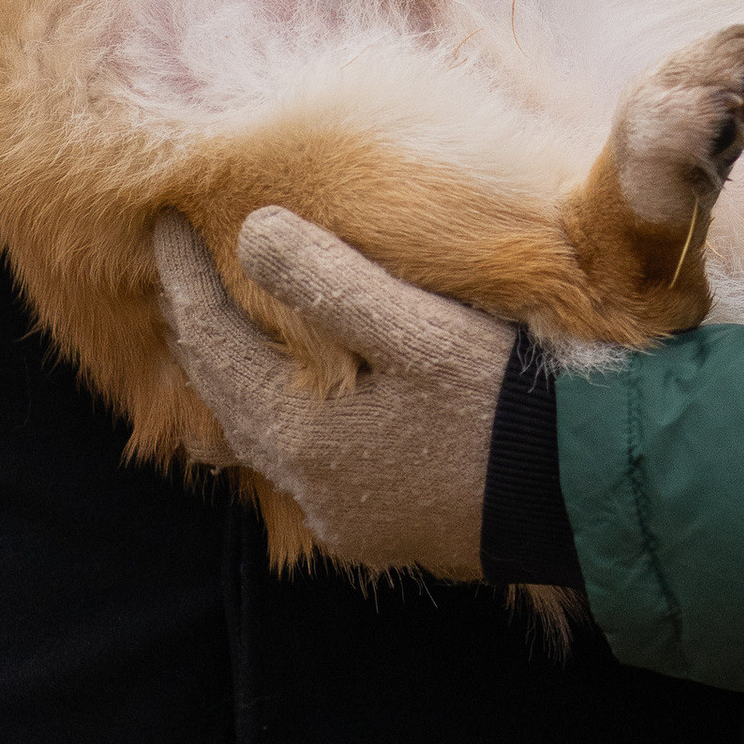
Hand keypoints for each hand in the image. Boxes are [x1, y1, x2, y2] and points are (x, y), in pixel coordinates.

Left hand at [154, 208, 509, 579]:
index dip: (183, 278)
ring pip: (259, 434)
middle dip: (199, 323)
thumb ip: (330, 282)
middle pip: (224, 394)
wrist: (580, 494)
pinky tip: (294, 395)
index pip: (209, 344)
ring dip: (238, 373)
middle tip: (182, 262)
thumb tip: (250, 231)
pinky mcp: (379, 525)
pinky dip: (281, 413)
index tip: (164, 219)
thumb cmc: (502, 401)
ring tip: (227, 319)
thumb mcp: (418, 329)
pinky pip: (303, 462)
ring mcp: (343, 516)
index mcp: (299, 438)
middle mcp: (306, 488)